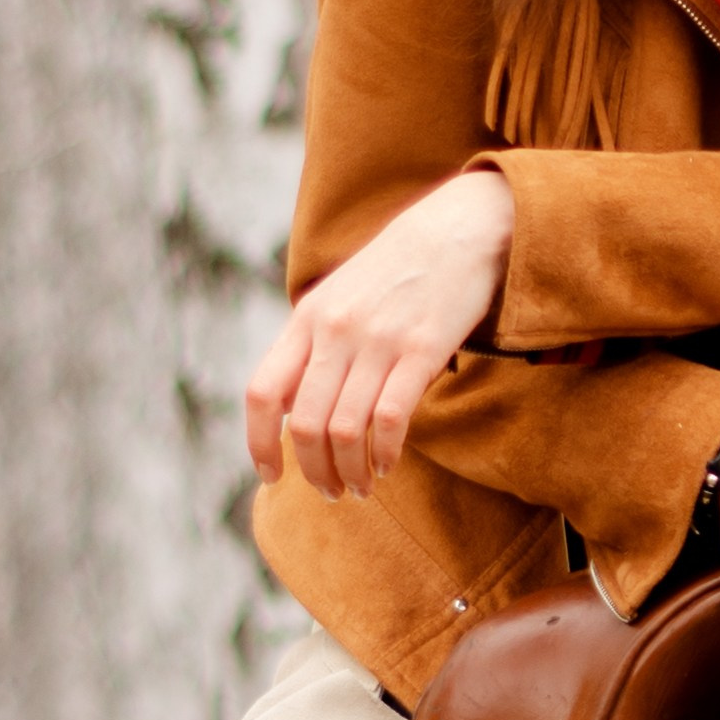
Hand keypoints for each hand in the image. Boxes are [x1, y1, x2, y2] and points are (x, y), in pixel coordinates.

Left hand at [244, 171, 516, 499]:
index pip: (263, 393)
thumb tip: (290, 410)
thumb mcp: (338, 295)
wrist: (459, 227)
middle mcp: (337, 330)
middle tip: (331, 492)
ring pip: (346, 431)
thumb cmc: (397, 268)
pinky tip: (389, 463)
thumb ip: (312, 346)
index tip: (272, 477)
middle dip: (315, 472)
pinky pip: (391, 420)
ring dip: (351, 472)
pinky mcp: (423, 350)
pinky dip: (386, 454)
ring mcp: (379, 340)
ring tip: (361, 487)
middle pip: (306, 424)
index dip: (259, 444)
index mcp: (308, 318)